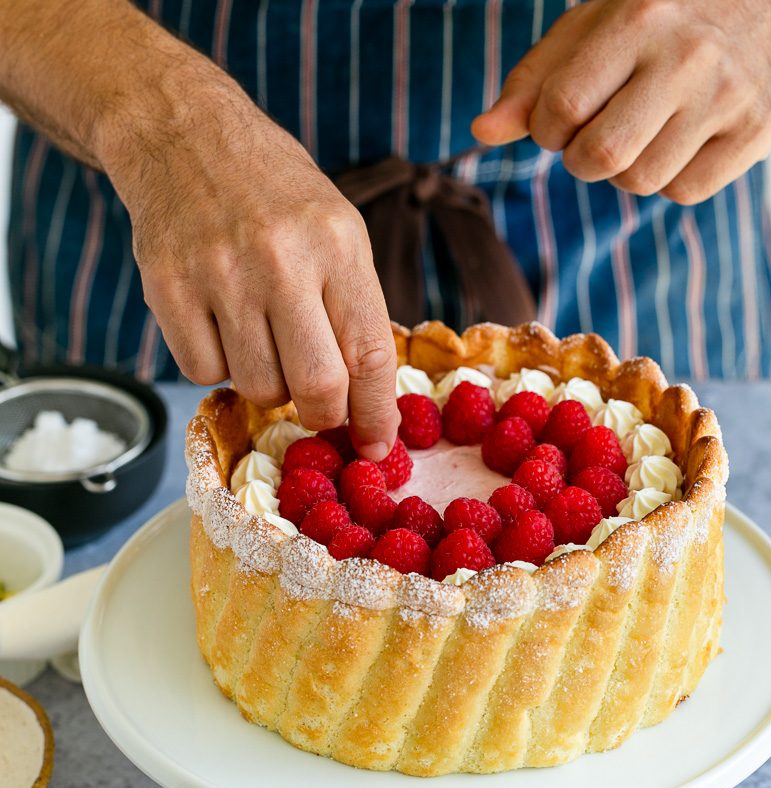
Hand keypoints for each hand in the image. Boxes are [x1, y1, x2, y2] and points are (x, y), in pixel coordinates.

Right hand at [104, 72, 397, 459]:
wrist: (184, 134)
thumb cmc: (275, 194)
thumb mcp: (337, 230)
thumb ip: (353, 307)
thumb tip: (367, 400)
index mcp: (337, 244)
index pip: (369, 353)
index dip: (377, 414)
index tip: (377, 446)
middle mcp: (281, 260)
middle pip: (317, 386)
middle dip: (324, 415)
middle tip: (320, 407)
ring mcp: (220, 274)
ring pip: (259, 387)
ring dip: (269, 386)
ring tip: (264, 341)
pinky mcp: (168, 288)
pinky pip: (203, 372)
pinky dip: (218, 366)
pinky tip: (221, 326)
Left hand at [472, 0, 770, 203]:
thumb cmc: (660, 14)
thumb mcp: (592, 27)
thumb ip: (534, 80)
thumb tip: (483, 132)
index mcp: (638, 19)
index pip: (561, 109)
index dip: (548, 130)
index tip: (562, 118)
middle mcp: (688, 57)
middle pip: (600, 157)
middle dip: (582, 158)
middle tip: (599, 132)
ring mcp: (728, 96)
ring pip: (641, 181)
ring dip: (627, 168)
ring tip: (646, 128)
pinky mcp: (757, 131)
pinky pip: (685, 192)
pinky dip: (670, 179)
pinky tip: (680, 139)